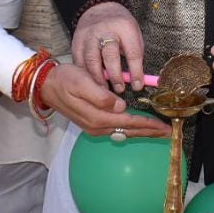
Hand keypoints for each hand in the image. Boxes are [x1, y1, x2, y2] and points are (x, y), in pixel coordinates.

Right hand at [40, 64, 170, 137]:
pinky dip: (131, 128)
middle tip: (168, 132)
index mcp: (97, 117)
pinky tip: (138, 127)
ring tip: (157, 130)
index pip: (129, 122)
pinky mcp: (92, 123)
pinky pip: (117, 129)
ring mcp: (94, 127)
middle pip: (129, 131)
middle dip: (149, 132)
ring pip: (124, 131)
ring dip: (142, 131)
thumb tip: (121, 106)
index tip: (164, 126)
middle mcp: (97, 127)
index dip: (148, 124)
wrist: (45, 85)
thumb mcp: (82, 82)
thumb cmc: (64, 80)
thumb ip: (101, 96)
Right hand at [73, 1, 144, 92]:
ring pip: (91, 60)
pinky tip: (91, 83)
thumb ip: (136, 55)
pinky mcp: (77, 41)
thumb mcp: (134, 34)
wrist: (99, 9)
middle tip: (119, 90)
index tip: (137, 86)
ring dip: (98, 78)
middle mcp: (105, 30)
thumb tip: (137, 81)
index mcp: (124, 27)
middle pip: (110, 55)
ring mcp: (89, 35)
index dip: (136, 71)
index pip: (132, 52)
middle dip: (115, 75)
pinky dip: (85, 75)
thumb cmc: (121, 27)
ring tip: (104, 91)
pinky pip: (79, 61)